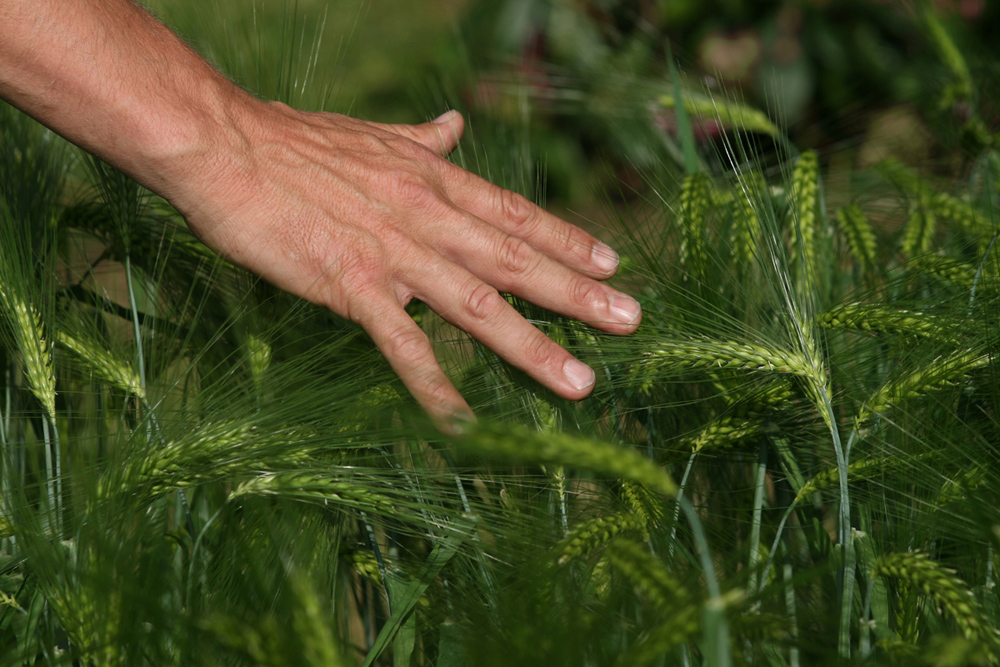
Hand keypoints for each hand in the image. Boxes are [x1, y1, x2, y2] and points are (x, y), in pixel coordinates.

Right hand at [160, 103, 641, 420]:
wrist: (226, 147)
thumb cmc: (293, 141)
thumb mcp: (371, 134)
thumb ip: (421, 138)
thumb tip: (454, 124)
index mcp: (433, 181)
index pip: (514, 214)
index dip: (568, 240)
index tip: (612, 264)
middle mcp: (427, 217)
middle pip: (516, 260)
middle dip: (578, 294)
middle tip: (631, 322)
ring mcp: (393, 254)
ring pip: (478, 305)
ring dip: (532, 347)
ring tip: (580, 381)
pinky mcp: (351, 286)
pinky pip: (402, 345)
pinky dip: (435, 386)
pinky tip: (464, 423)